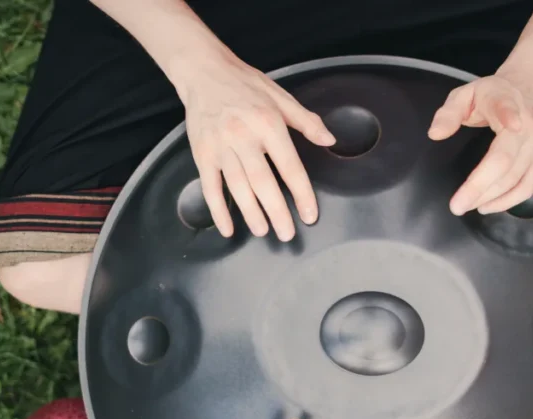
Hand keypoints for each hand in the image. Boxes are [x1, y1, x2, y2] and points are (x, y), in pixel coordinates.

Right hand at [180, 54, 335, 240]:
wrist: (204, 72)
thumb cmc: (245, 85)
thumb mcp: (281, 97)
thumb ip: (306, 121)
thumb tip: (330, 139)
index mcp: (268, 123)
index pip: (289, 165)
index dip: (301, 193)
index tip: (309, 214)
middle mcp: (243, 136)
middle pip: (262, 181)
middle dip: (276, 210)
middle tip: (287, 233)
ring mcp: (220, 146)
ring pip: (237, 186)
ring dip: (250, 212)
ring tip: (263, 231)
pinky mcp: (202, 153)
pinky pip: (210, 186)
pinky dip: (217, 210)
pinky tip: (228, 227)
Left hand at [428, 67, 532, 215]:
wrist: (532, 88)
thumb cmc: (493, 94)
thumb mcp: (467, 93)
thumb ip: (449, 112)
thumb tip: (435, 134)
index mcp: (507, 101)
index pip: (508, 109)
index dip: (510, 115)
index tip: (512, 124)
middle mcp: (529, 125)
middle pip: (506, 160)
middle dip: (480, 187)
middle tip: (457, 206)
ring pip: (516, 179)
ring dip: (491, 198)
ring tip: (468, 206)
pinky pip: (528, 187)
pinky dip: (508, 201)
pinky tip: (488, 205)